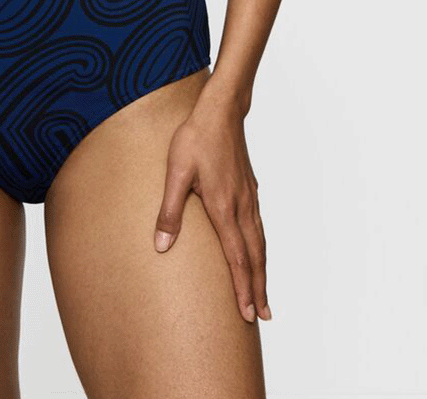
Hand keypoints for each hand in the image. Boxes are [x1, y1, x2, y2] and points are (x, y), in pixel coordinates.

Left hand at [153, 84, 270, 323]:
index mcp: (223, 207)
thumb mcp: (175, 172)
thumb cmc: (195, 138)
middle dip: (258, 289)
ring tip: (264, 294)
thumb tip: (162, 246)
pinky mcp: (249, 188)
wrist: (221, 109)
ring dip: (262, 271)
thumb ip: (170, 210)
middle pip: (255, 256)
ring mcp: (248, 197)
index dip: (242, 288)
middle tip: (263, 317)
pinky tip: (258, 250)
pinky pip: (259, 226)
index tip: (247, 314)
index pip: (237, 258)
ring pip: (260, 242)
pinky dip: (261, 248)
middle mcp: (241, 207)